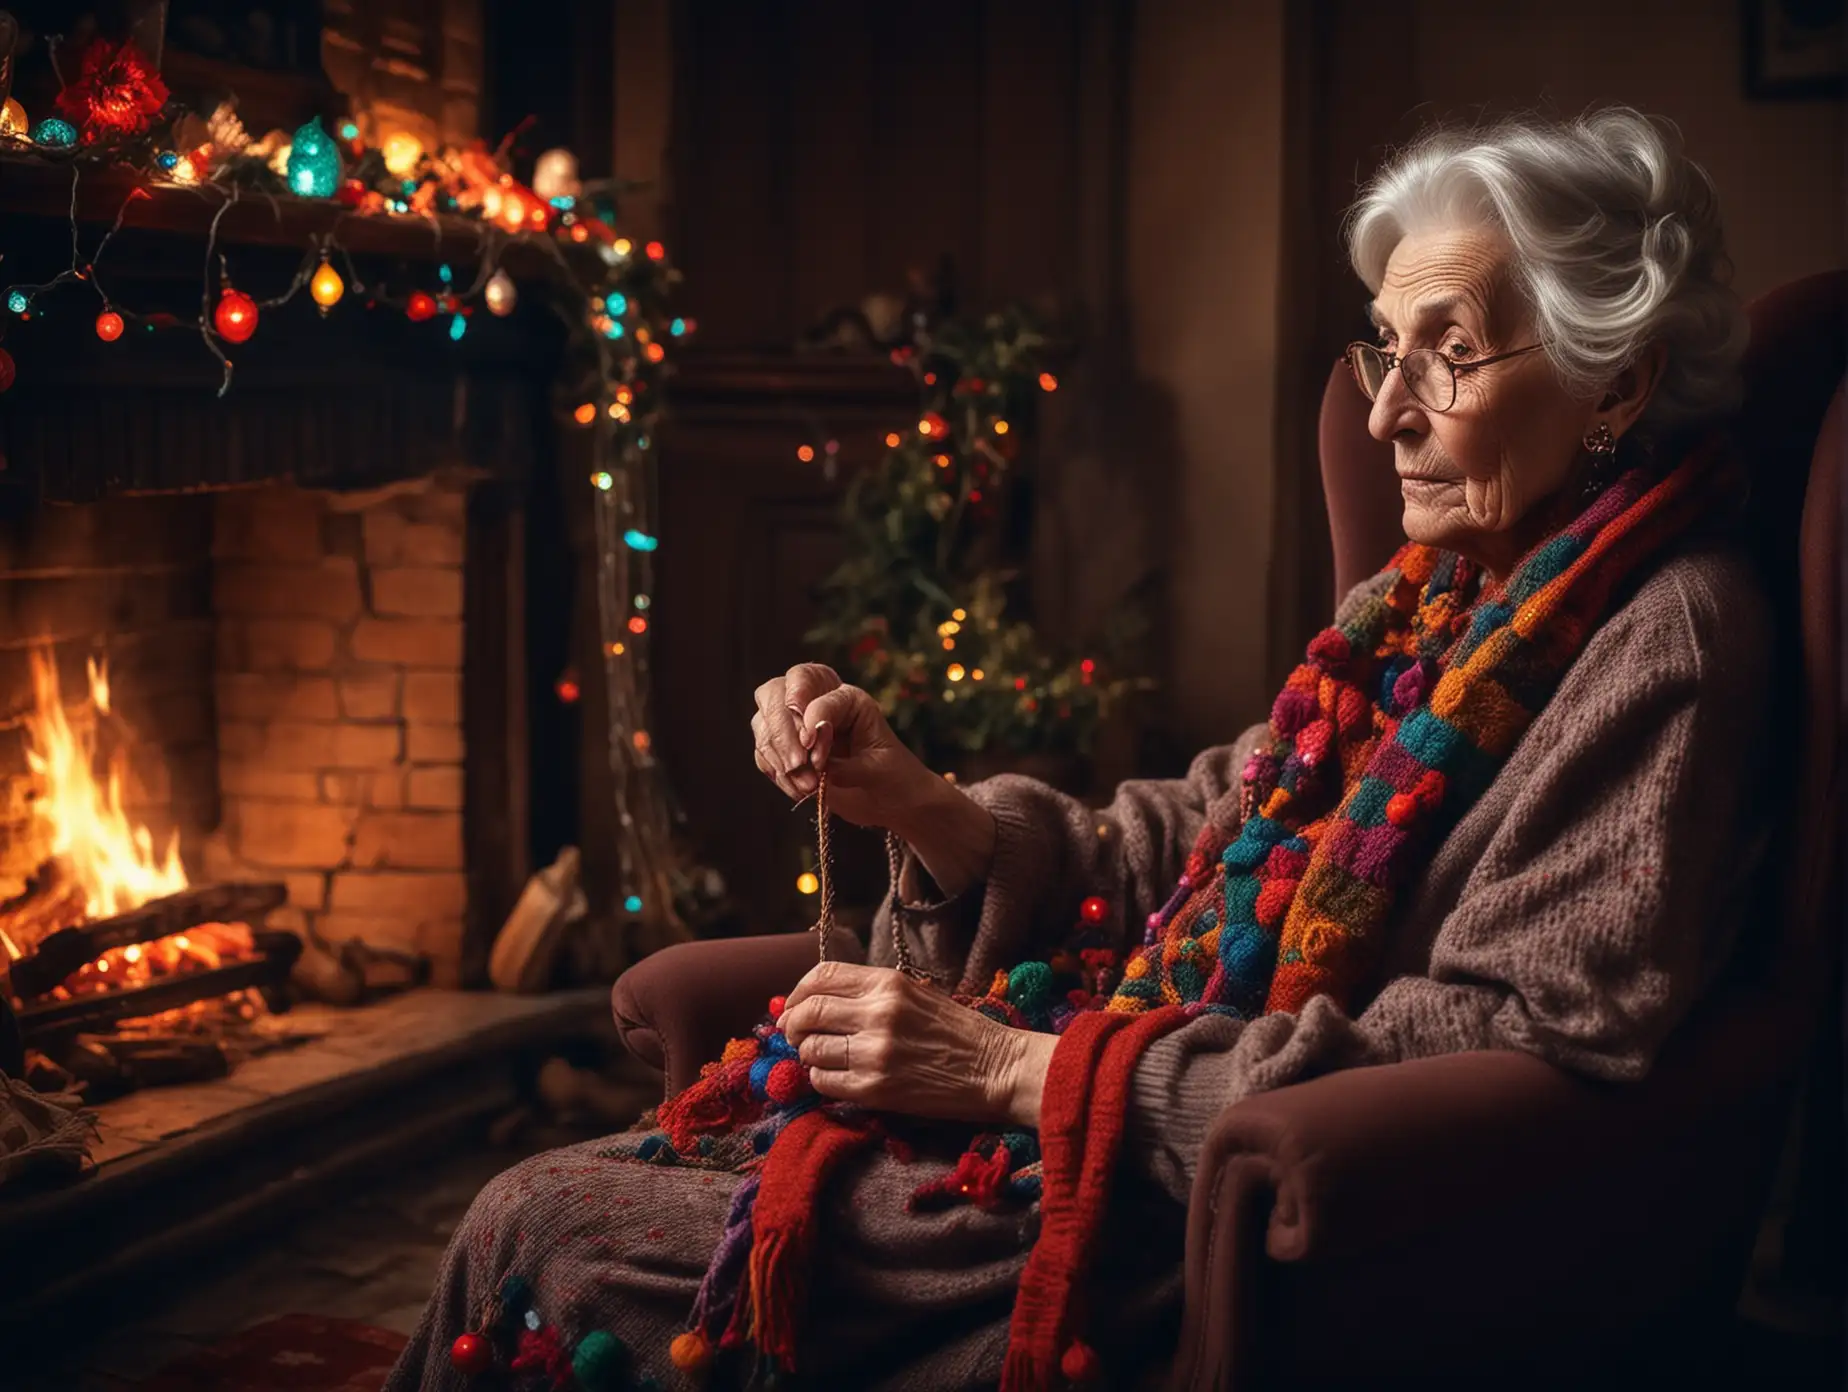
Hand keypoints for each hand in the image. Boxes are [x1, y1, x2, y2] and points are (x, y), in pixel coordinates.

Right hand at [750, 663, 933, 828]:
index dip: (809, 719)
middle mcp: (816, 703)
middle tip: (797, 765)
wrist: (891, 803)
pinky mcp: (785, 752)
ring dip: (777, 756)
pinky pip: (764, 754)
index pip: (813, 692)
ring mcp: (796, 727)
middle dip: (781, 729)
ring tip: (807, 786)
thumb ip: (847, 765)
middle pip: (775, 692)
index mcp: (846, 698)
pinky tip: (799, 790)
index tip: (812, 749)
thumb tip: (814, 762)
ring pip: (762, 722)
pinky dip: (776, 772)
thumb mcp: (879, 769)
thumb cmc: (893, 777)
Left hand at [779, 961, 1056, 1126]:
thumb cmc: (957, 1031)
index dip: (797, 993)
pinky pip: (824, 1082)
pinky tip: (838, 1079)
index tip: (793, 1007)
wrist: (995, 1069)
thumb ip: (869, 993)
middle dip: (793, 1026)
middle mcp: (877, 1012)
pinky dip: (822, 1080)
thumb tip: (816, 1002)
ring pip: (812, 1050)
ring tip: (824, 1059)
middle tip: (796, 1036)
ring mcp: (875, 1052)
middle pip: (808, 1013)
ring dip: (810, 1056)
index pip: (820, 977)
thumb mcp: (915, 994)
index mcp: (888, 983)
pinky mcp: (876, 1088)